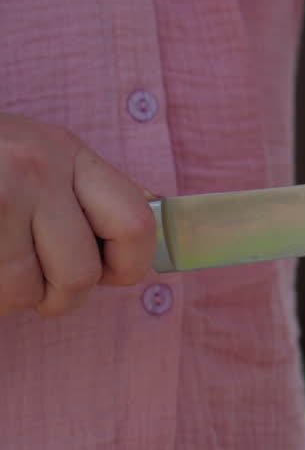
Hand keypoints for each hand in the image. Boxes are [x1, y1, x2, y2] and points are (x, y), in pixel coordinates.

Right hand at [0, 114, 155, 316]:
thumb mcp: (37, 154)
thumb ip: (86, 191)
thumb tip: (147, 234)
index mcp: (67, 151)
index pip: (135, 224)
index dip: (129, 266)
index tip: (107, 274)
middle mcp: (35, 168)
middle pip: (79, 272)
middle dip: (60, 297)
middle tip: (38, 288)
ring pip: (25, 291)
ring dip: (10, 299)